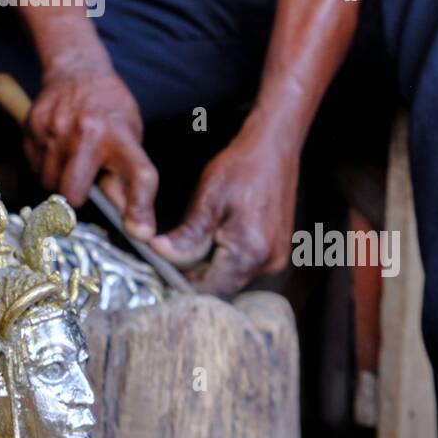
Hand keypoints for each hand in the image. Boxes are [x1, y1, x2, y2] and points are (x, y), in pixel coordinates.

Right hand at [24, 61, 157, 237]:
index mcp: (120, 134)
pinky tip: (57, 145)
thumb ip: (126, 175)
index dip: (140, 208)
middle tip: (83, 182)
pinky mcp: (32, 126)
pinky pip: (35, 166)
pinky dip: (45, 164)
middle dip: (76, 197)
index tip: (141, 233)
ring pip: (49, 184)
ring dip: (59, 180)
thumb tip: (128, 218)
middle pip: (72, 193)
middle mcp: (87, 131)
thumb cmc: (109, 108)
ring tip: (72, 156)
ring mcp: (55, 128)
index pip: (138, 175)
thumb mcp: (130, 134)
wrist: (77, 69)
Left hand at [151, 118, 298, 297]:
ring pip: (232, 278)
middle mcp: (268, 262)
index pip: (209, 289)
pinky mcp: (277, 252)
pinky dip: (226, 259)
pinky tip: (214, 238)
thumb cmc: (241, 168)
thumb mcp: (207, 200)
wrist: (273, 149)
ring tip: (192, 243)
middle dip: (195, 275)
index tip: (162, 271)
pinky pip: (244, 267)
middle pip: (222, 287)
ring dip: (210, 267)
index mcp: (250, 252)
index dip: (182, 283)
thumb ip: (186, 236)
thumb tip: (160, 255)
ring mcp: (276, 258)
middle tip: (172, 255)